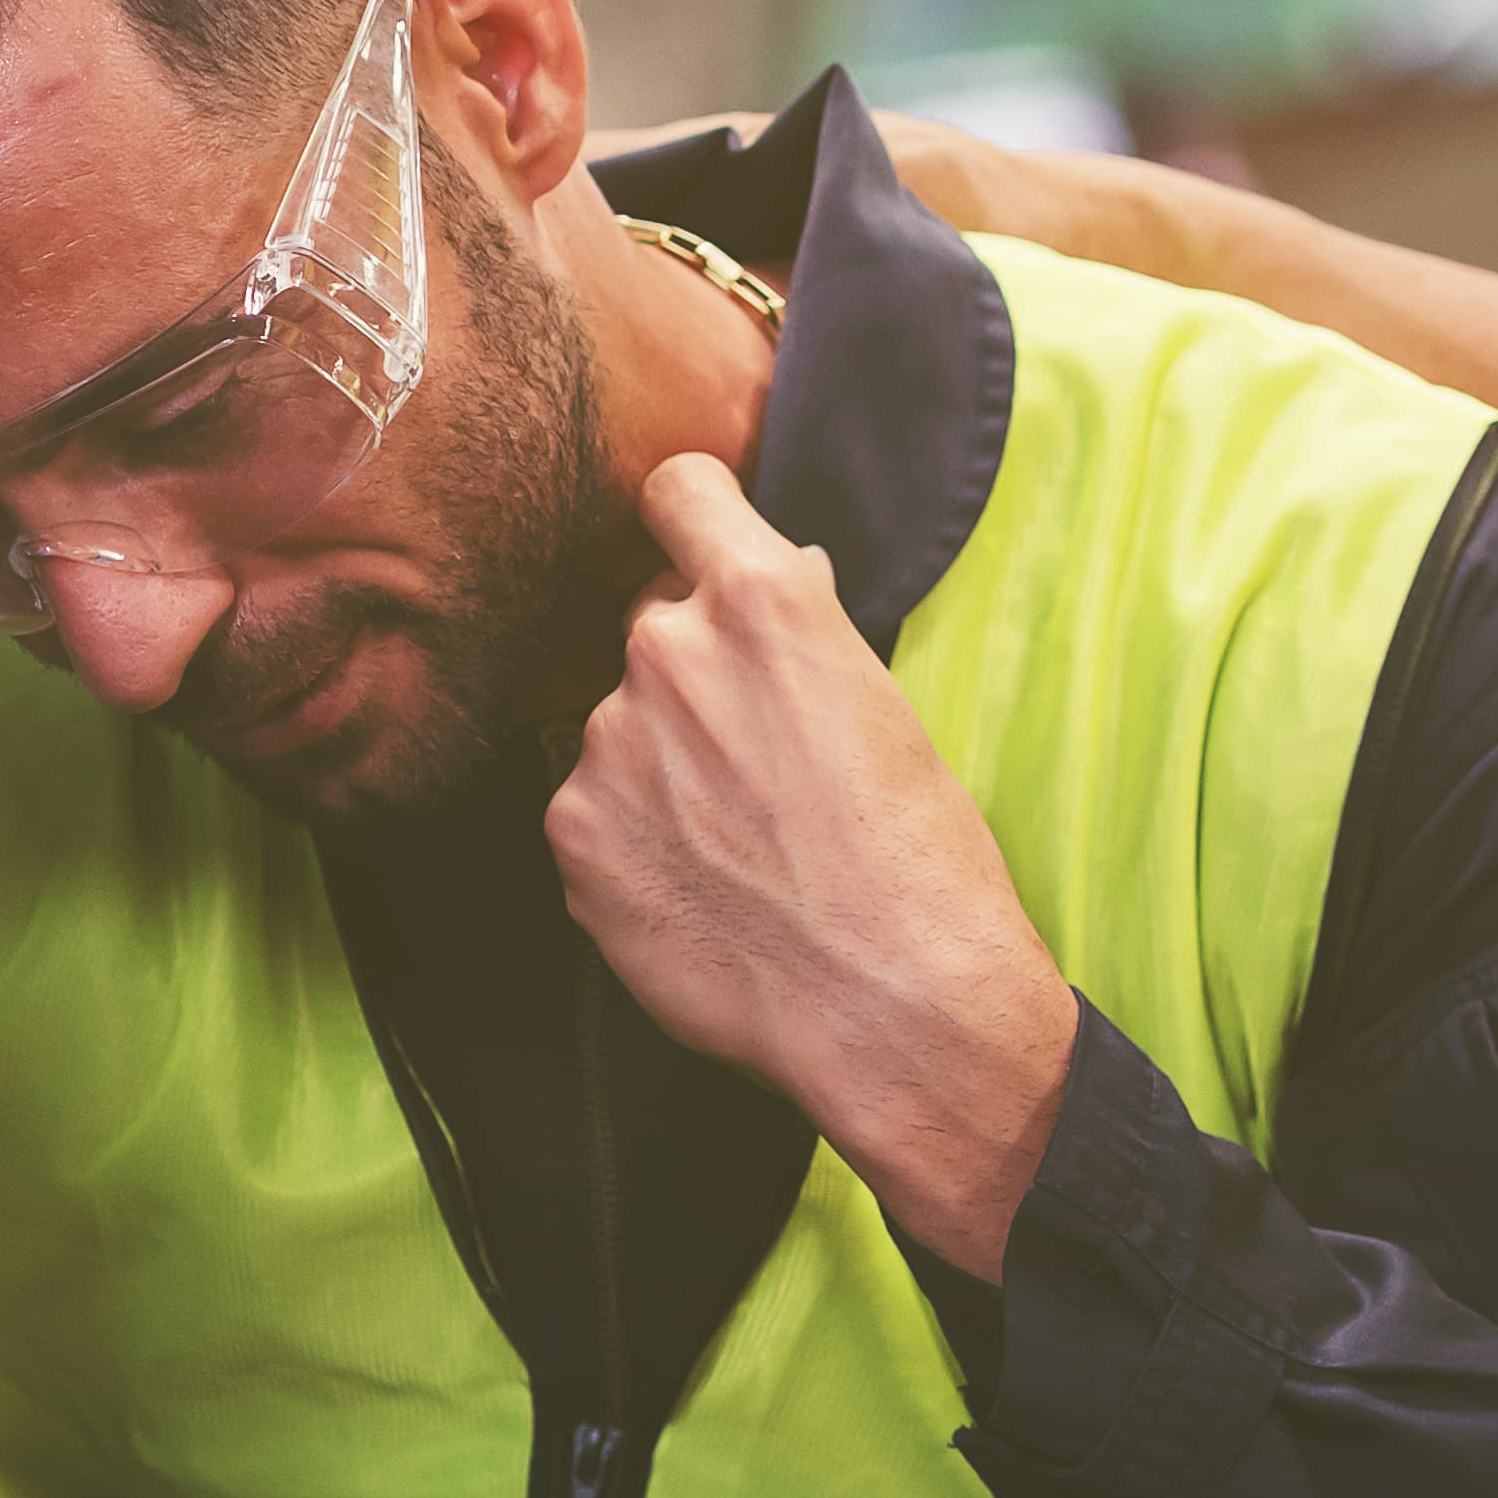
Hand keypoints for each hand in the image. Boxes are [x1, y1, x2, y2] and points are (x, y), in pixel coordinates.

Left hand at [547, 453, 1081, 1271]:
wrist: (894, 1008)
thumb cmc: (923, 862)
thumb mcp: (885, 705)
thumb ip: (798, 636)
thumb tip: (770, 583)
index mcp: (759, 601)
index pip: (679, 489)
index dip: (693, 519)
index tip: (702, 548)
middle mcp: (665, 651)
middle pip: (650, 620)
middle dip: (692, 669)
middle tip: (752, 756)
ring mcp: (606, 745)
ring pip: (620, 725)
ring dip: (659, 763)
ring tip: (736, 846)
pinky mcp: (574, 837)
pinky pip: (592, 810)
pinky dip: (631, 841)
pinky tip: (700, 891)